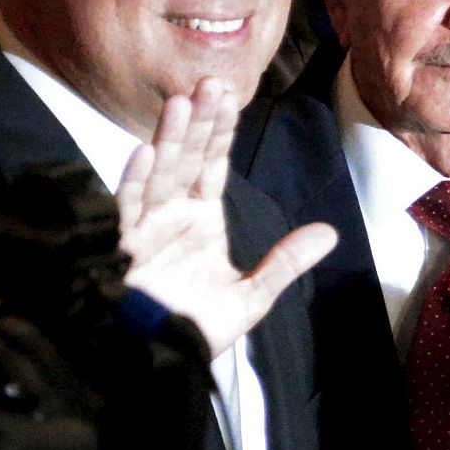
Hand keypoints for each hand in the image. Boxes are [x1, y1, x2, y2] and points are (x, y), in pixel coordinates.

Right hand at [116, 77, 335, 355]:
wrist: (153, 367)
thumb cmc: (191, 331)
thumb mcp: (250, 298)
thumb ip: (285, 263)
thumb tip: (329, 233)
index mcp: (199, 220)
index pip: (212, 165)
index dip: (220, 131)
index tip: (228, 96)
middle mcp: (170, 216)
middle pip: (186, 159)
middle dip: (198, 122)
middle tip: (210, 82)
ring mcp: (144, 229)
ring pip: (158, 174)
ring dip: (169, 138)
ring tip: (182, 102)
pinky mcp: (120, 250)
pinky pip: (127, 210)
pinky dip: (135, 181)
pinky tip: (146, 151)